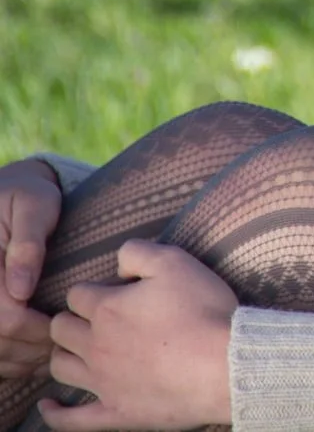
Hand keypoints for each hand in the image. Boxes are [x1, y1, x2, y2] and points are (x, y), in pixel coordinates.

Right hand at [0, 158, 60, 379]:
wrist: (8, 194)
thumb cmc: (28, 196)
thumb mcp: (33, 205)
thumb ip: (28, 244)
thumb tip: (21, 289)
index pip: (6, 317)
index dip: (38, 328)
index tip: (67, 323)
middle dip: (33, 346)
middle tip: (67, 339)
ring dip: (21, 358)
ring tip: (53, 347)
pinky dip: (9, 360)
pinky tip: (33, 353)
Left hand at [41, 241, 235, 430]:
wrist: (227, 363)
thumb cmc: (204, 310)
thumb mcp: (176, 262)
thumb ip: (138, 252)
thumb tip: (118, 261)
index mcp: (106, 308)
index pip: (76, 293)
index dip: (93, 289)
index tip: (114, 291)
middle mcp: (95, 345)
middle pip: (59, 329)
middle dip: (72, 319)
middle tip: (95, 319)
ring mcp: (102, 382)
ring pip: (60, 366)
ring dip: (64, 354)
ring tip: (79, 350)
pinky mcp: (114, 412)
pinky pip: (70, 420)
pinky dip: (55, 413)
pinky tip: (49, 405)